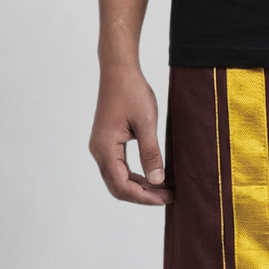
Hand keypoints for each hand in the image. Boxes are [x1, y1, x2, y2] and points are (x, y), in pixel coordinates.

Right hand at [89, 64, 172, 204]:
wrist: (119, 70)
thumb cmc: (132, 91)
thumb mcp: (146, 123)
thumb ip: (151, 153)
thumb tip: (157, 181)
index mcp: (105, 148)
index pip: (122, 185)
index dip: (145, 197)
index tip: (167, 198)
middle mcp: (99, 151)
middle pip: (118, 187)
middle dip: (143, 196)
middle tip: (169, 196)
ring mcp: (101, 147)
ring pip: (118, 180)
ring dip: (140, 188)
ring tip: (165, 189)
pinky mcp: (107, 143)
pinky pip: (119, 168)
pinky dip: (136, 177)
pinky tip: (154, 177)